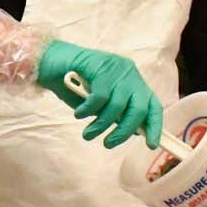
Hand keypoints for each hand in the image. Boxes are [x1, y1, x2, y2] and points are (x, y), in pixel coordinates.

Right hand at [35, 40, 163, 148]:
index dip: (154, 126)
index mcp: (133, 82)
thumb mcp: (101, 105)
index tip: (151, 144)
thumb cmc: (75, 85)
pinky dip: (88, 110)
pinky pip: (99, 98)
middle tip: (108, 144)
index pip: (153, 105)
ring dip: (100, 125)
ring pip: (117, 106)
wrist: (51, 62)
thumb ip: (117, 115)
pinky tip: (79, 113)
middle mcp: (129, 74)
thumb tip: (135, 132)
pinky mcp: (101, 66)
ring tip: (88, 134)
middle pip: (139, 108)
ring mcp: (116, 69)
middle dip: (124, 131)